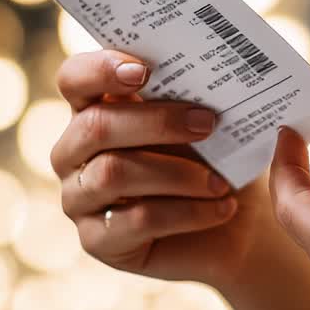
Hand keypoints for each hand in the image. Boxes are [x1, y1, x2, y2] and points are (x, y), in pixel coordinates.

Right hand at [51, 50, 273, 286]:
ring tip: (221, 182)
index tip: (144, 70)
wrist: (236, 224)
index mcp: (93, 109)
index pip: (74, 79)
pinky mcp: (97, 240)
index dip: (100, 70)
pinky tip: (222, 208)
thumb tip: (209, 69)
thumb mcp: (205, 120)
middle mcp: (74, 151)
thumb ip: (191, 93)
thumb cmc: (215, 160)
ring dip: (177, 174)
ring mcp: (79, 197)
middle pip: (95, 126)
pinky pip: (136, 220)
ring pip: (113, 174)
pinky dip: (187, 212)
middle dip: (156, 121)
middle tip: (208, 122)